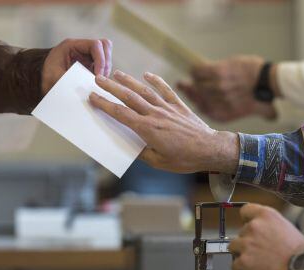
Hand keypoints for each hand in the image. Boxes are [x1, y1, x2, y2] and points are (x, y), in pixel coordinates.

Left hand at [42, 38, 112, 94]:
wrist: (39, 81)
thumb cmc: (45, 78)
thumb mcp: (56, 78)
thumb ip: (72, 80)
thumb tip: (89, 88)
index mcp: (71, 45)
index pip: (95, 45)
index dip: (101, 59)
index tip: (98, 75)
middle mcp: (81, 48)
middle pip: (104, 46)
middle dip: (106, 63)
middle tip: (100, 78)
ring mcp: (86, 56)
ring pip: (106, 55)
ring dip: (106, 68)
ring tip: (99, 82)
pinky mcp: (89, 65)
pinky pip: (103, 65)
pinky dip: (103, 74)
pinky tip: (98, 84)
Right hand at [89, 70, 239, 173]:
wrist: (210, 150)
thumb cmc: (185, 159)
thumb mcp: (159, 162)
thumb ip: (142, 153)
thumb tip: (130, 146)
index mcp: (147, 130)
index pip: (121, 114)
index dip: (105, 105)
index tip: (93, 97)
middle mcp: (155, 115)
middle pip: (129, 98)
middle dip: (111, 87)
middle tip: (98, 79)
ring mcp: (167, 109)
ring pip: (145, 91)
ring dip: (129, 81)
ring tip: (117, 73)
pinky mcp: (179, 106)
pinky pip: (166, 90)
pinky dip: (156, 81)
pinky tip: (147, 74)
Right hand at [177, 55, 276, 121]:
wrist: (267, 81)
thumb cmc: (266, 94)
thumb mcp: (264, 109)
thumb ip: (265, 114)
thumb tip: (273, 118)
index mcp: (224, 114)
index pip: (204, 110)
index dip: (198, 104)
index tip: (195, 99)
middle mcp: (217, 103)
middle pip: (198, 97)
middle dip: (192, 91)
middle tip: (184, 85)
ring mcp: (216, 88)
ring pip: (196, 84)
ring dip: (194, 80)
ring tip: (192, 77)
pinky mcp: (217, 72)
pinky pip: (198, 72)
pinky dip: (195, 70)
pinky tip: (195, 69)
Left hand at [229, 203, 303, 269]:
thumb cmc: (301, 251)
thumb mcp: (287, 228)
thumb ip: (271, 227)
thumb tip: (265, 233)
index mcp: (266, 215)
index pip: (245, 210)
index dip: (247, 220)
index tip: (250, 228)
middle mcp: (254, 226)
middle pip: (241, 232)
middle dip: (248, 242)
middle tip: (260, 252)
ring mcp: (247, 244)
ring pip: (233, 247)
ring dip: (241, 254)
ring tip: (255, 262)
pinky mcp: (243, 261)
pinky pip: (235, 265)